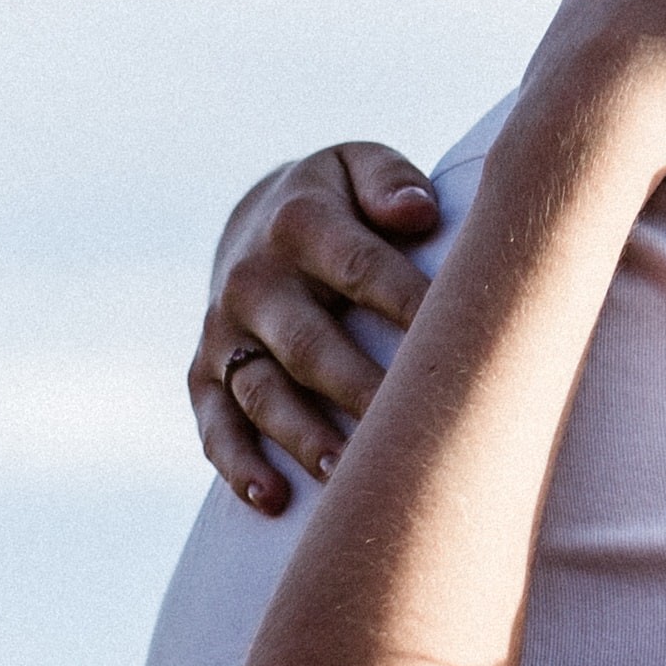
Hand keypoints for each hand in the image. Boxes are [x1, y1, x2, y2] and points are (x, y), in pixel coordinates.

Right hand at [192, 142, 440, 512]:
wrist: (255, 218)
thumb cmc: (339, 202)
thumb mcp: (359, 166)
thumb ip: (389, 181)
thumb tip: (417, 213)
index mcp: (301, 223)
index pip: (363, 268)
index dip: (412, 306)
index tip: (461, 345)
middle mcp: (254, 280)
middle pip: (311, 344)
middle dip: (360, 389)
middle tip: (412, 430)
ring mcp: (225, 332)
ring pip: (262, 392)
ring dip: (302, 436)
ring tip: (345, 474)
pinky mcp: (204, 374)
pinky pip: (215, 425)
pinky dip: (237, 465)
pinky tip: (272, 500)